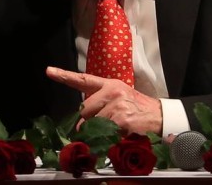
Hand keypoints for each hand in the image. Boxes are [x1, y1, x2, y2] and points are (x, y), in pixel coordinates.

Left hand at [46, 66, 162, 134]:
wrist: (162, 117)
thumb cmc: (138, 107)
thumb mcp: (120, 95)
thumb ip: (100, 100)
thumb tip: (82, 115)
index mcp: (109, 85)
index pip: (83, 80)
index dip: (64, 76)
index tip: (49, 71)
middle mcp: (112, 93)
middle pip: (84, 111)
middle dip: (88, 122)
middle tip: (103, 124)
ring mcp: (116, 107)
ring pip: (92, 124)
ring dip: (98, 132)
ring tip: (115, 129)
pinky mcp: (121, 122)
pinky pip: (103, 134)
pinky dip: (108, 139)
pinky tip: (119, 135)